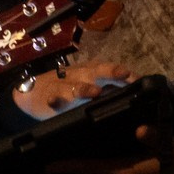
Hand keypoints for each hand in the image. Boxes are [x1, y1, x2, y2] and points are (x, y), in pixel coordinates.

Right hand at [11, 59, 134, 122]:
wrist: (33, 92)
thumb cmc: (68, 89)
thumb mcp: (89, 84)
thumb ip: (109, 88)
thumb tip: (137, 93)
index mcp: (92, 72)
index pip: (112, 70)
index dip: (126, 74)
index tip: (140, 80)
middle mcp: (80, 76)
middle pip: (96, 71)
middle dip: (110, 72)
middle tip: (124, 74)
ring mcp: (64, 86)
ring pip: (75, 86)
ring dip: (84, 88)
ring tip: (95, 92)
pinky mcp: (50, 97)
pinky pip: (52, 98)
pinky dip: (54, 99)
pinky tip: (54, 103)